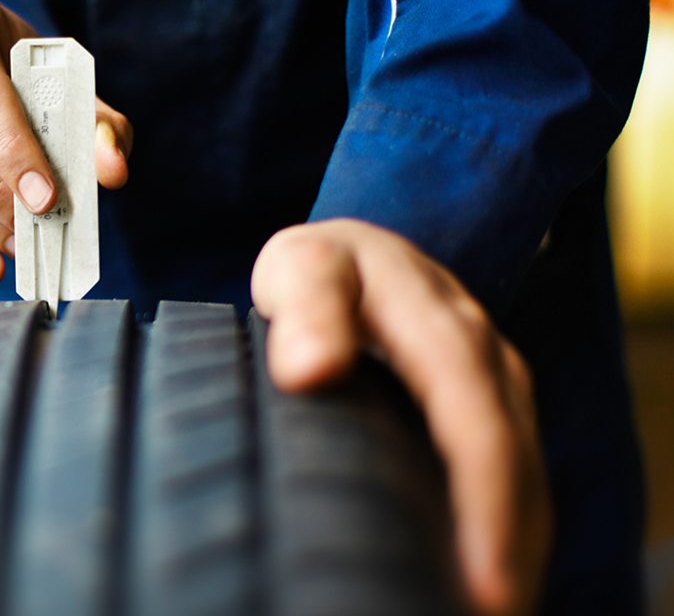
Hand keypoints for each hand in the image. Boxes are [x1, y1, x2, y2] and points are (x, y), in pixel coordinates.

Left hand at [251, 219, 551, 615]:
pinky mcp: (495, 406)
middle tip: (490, 614)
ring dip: (517, 548)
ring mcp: (498, 383)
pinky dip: (509, 529)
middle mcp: (486, 357)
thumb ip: (305, 309)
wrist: (355, 249)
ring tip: (490, 607)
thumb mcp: (301, 269)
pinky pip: (517, 473)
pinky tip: (481, 579)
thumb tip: (309, 369)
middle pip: (517, 463)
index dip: (487, 503)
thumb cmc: (318, 268)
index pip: (477, 421)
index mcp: (441, 325)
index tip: (483, 580)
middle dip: (512, 548)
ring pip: (528, 475)